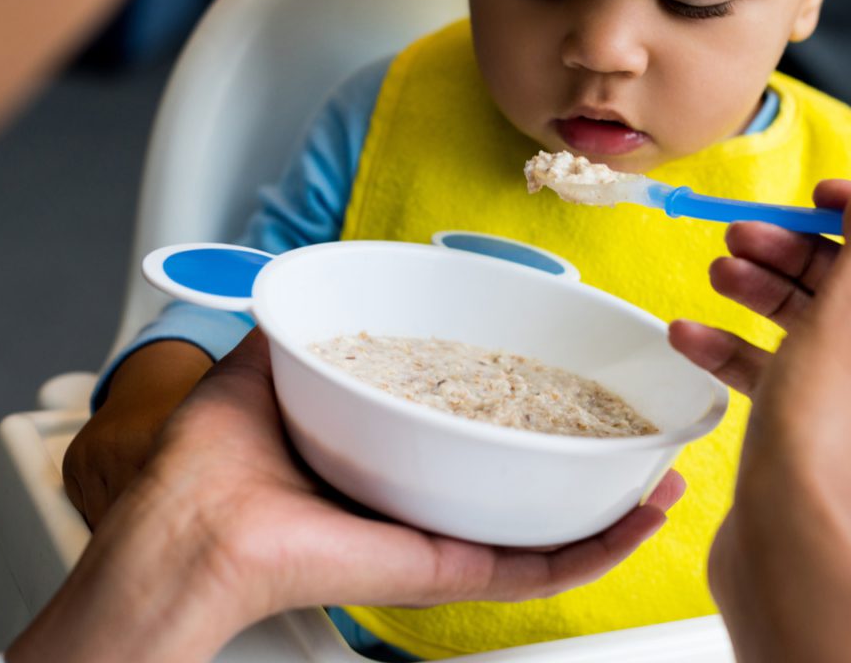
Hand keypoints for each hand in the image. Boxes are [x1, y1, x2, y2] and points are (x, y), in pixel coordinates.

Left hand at [12, 329, 683, 662]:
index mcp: (388, 455)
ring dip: (615, 505)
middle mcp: (420, 500)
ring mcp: (439, 541)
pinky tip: (641, 515)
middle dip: (588, 461)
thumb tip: (321, 280)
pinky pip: (535, 567)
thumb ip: (306, 322)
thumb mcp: (270, 364)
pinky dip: (597, 546)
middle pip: (524, 485)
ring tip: (663, 472)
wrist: (187, 530)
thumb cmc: (208, 464)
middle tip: (636, 430)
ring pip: (548, 532)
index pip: (474, 433)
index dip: (530, 411)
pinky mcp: (445, 571)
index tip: (574, 382)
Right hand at [698, 172, 850, 662]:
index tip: (823, 194)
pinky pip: (788, 376)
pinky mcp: (822, 437)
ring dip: (766, 293)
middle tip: (746, 233)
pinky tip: (689, 335)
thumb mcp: (849, 316)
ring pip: (821, 328)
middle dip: (801, 254)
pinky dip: (744, 352)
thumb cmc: (829, 436)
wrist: (790, 550)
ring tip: (716, 270)